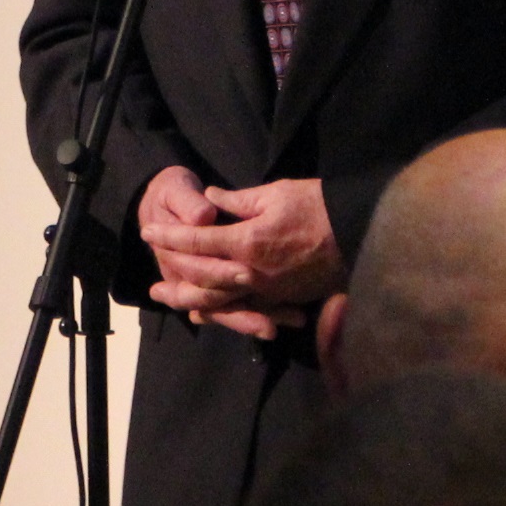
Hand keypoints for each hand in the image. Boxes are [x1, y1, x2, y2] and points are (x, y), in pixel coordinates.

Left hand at [139, 171, 344, 338]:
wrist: (357, 232)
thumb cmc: (316, 206)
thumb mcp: (275, 193)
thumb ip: (238, 200)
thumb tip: (210, 199)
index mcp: (247, 242)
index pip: (197, 241)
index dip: (169, 236)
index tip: (148, 231)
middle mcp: (252, 273)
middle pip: (202, 279)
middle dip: (174, 276)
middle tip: (151, 282)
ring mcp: (267, 291)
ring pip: (220, 303)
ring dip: (192, 302)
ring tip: (172, 301)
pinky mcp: (282, 299)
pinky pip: (245, 311)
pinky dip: (223, 312)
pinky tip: (208, 312)